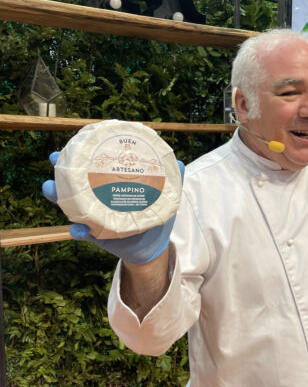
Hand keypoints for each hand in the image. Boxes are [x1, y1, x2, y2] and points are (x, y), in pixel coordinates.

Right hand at [42, 151, 184, 264]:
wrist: (152, 246)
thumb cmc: (154, 216)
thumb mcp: (164, 196)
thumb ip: (171, 179)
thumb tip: (179, 162)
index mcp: (112, 184)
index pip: (97, 165)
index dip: (86, 152)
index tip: (77, 139)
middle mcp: (99, 197)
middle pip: (76, 180)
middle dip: (63, 168)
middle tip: (54, 157)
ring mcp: (95, 215)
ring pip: (71, 203)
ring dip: (58, 196)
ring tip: (50, 188)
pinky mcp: (96, 235)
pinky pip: (82, 232)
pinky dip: (78, 230)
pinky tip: (78, 227)